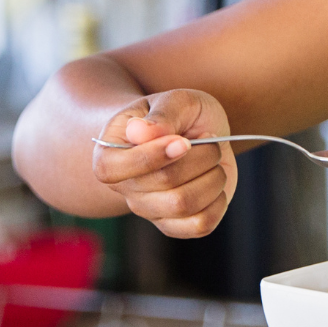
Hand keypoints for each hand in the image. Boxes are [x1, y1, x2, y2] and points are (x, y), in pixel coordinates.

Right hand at [91, 89, 237, 237]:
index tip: (184, 141)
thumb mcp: (174, 101)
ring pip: (184, 205)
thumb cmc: (176, 115)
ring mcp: (149, 210)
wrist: (191, 133)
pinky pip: (200, 225)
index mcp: (109, 155)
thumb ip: (160, 115)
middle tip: (208, 139)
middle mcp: (125, 188)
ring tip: (213, 159)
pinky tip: (215, 182)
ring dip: (212, 177)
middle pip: (164, 183)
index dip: (155, 155)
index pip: (118, 168)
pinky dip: (218, 201)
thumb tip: (139, 133)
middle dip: (200, 156)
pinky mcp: (175, 225)